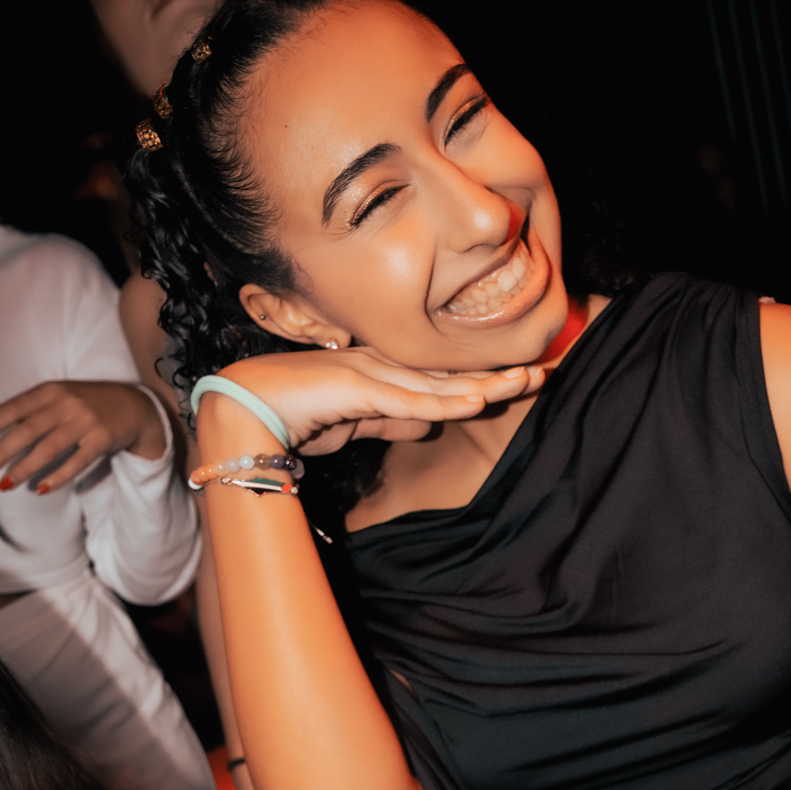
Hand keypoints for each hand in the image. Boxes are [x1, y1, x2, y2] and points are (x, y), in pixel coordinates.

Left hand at [0, 381, 166, 493]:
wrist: (135, 405)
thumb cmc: (88, 401)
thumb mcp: (55, 396)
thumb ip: (23, 405)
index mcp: (50, 391)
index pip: (13, 408)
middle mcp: (66, 404)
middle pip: (28, 430)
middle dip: (2, 452)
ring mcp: (86, 422)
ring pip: (49, 448)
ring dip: (24, 469)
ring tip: (4, 485)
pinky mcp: (102, 440)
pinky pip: (77, 462)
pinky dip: (58, 477)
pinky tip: (40, 490)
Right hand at [210, 345, 546, 453]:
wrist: (242, 412)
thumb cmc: (293, 417)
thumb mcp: (355, 424)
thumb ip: (389, 421)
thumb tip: (426, 424)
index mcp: (381, 371)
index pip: (444, 377)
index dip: (485, 378)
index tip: (525, 380)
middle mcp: (381, 365)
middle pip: (452, 373)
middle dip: (500, 373)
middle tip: (548, 372)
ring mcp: (368, 372)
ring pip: (439, 383)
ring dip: (485, 384)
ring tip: (528, 382)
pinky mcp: (355, 387)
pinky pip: (410, 400)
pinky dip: (445, 402)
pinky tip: (477, 401)